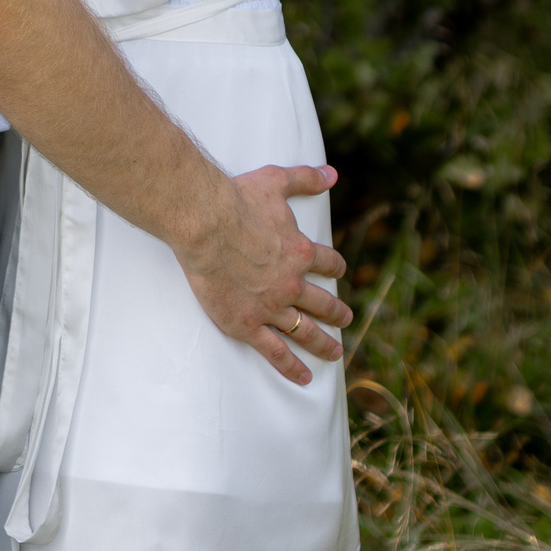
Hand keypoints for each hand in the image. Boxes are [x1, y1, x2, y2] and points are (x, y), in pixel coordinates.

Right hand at [173, 164, 352, 385]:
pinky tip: (304, 377)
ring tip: (335, 353)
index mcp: (300, 252)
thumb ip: (305, 178)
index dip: (334, 267)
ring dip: (322, 343)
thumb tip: (332, 174)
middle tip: (346, 320)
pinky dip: (291, 366)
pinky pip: (275, 351)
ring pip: (304, 330)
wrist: (205, 223)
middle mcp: (292, 283)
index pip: (326, 263)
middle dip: (336, 312)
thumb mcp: (275, 181)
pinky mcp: (247, 324)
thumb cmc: (236, 199)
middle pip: (323, 302)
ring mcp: (271, 307)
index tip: (338, 271)